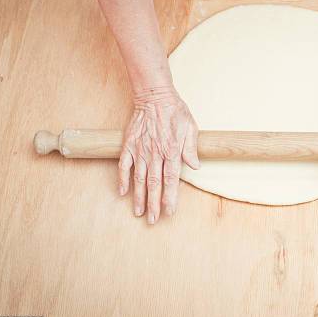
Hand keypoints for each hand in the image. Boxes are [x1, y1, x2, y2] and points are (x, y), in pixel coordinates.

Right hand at [118, 86, 199, 223]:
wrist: (154, 96)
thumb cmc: (175, 111)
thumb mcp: (190, 128)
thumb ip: (191, 148)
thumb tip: (195, 166)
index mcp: (172, 151)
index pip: (171, 180)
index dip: (170, 197)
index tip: (169, 211)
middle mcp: (155, 154)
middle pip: (155, 184)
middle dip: (154, 204)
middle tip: (153, 220)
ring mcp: (141, 150)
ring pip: (139, 179)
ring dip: (139, 197)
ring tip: (139, 212)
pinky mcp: (129, 145)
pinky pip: (124, 165)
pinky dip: (123, 179)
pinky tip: (122, 192)